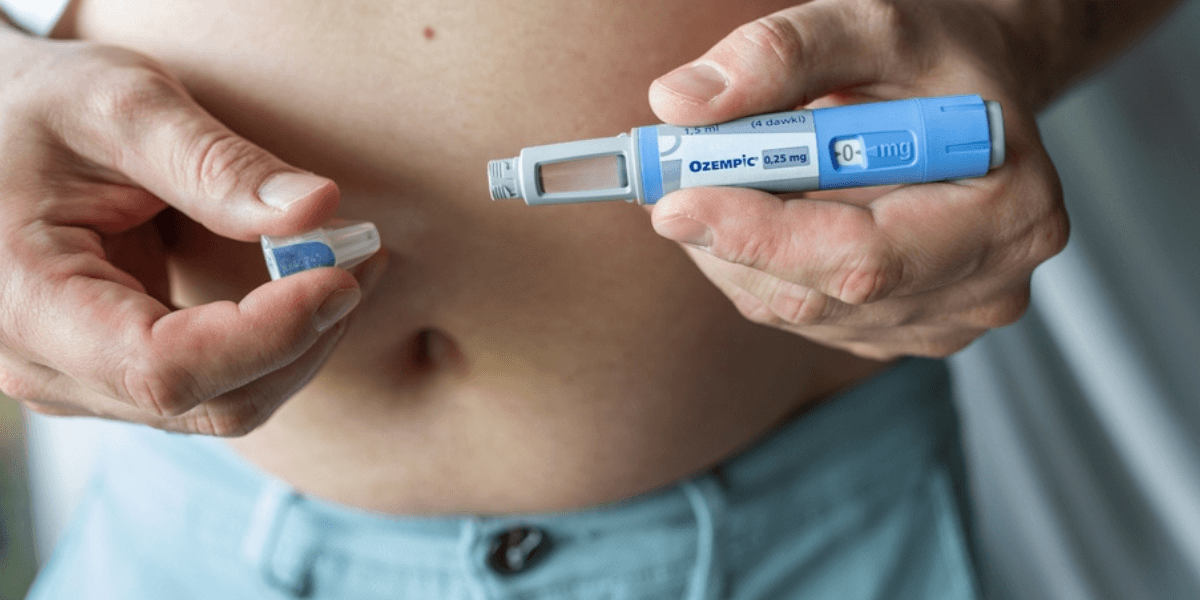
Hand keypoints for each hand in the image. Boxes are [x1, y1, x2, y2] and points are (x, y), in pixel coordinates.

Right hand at [0, 29, 381, 434]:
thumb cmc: (39, 107)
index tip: (340, 277)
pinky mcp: (122, 372)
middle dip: (305, 337)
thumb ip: (214, 163)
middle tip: (362, 258)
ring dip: (303, 342)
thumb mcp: (121, 106)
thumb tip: (317, 210)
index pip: (165, 368)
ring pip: (227, 403)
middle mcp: (49, 366)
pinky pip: (220, 385)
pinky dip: (278, 341)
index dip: (268, 333)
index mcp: (26, 303)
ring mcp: (85, 380)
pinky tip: (312, 285)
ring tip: (349, 262)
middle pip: (212, 400)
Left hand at [647, 0, 1068, 359]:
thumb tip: (682, 102)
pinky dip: (755, 264)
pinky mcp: (896, 330)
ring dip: (734, 249)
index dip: (761, 235)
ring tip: (726, 180)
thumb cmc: (937, 62)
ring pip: (795, 307)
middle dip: (730, 236)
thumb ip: (783, 53)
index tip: (678, 201)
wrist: (970, 100)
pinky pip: (797, 312)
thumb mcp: (873, 26)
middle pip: (821, 293)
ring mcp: (941, 319)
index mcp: (1009, 209)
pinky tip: (761, 212)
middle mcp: (987, 282)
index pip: (864, 255)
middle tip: (669, 183)